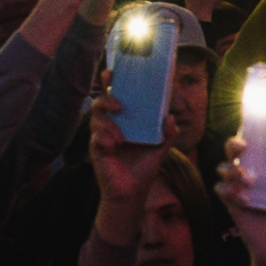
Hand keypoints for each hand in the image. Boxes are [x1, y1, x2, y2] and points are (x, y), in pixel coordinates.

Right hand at [90, 87, 174, 214]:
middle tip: (119, 105)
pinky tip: (114, 146)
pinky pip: (95, 137)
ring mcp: (102, 136)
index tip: (112, 72)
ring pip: (97, 118)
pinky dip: (105, 139)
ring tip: (121, 138)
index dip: (111, 82)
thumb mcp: (161, 149)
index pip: (116, 96)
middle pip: (101, 102)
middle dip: (106, 98)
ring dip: (108, 124)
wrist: (132, 193)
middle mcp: (112, 124)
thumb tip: (170, 118)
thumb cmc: (144, 168)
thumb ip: (168, 133)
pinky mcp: (96, 149)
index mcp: (126, 120)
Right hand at [217, 133, 265, 265]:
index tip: (255, 127)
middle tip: (243, 149)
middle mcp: (254, 176)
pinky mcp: (232, 205)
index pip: (259, 145)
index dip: (252, 132)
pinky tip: (244, 202)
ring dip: (231, 169)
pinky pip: (220, 189)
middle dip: (233, 144)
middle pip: (234, 151)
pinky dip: (228, 191)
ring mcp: (241, 190)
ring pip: (223, 168)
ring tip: (247, 181)